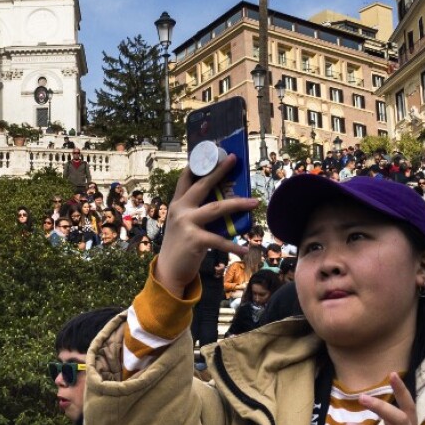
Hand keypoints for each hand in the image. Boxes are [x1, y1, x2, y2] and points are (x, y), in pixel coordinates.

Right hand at [153, 155, 257, 296]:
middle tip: (234, 160)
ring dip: (238, 204)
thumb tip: (224, 204)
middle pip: (202, 186)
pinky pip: (219, 240)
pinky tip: (245, 250)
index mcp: (177, 204)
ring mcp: (186, 223)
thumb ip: (197, 212)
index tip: (211, 153)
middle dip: (219, 171)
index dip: (198, 165)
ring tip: (255, 203)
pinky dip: (233, 246)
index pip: (186, 179)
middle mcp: (180, 210)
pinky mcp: (194, 239)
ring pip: (216, 208)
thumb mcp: (183, 224)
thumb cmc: (180, 247)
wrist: (168, 271)